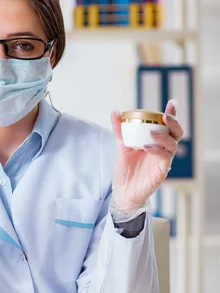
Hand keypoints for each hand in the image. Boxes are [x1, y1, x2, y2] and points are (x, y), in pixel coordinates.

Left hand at [111, 100, 183, 216]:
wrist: (122, 190)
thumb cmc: (125, 169)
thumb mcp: (121, 146)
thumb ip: (120, 129)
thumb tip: (115, 111)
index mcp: (156, 141)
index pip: (167, 126)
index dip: (172, 114)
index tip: (172, 103)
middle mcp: (163, 149)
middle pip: (176, 133)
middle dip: (173, 123)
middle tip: (165, 116)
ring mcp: (163, 160)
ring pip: (173, 145)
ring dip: (164, 136)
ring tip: (152, 132)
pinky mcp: (162, 171)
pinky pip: (165, 158)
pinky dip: (157, 150)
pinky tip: (147, 147)